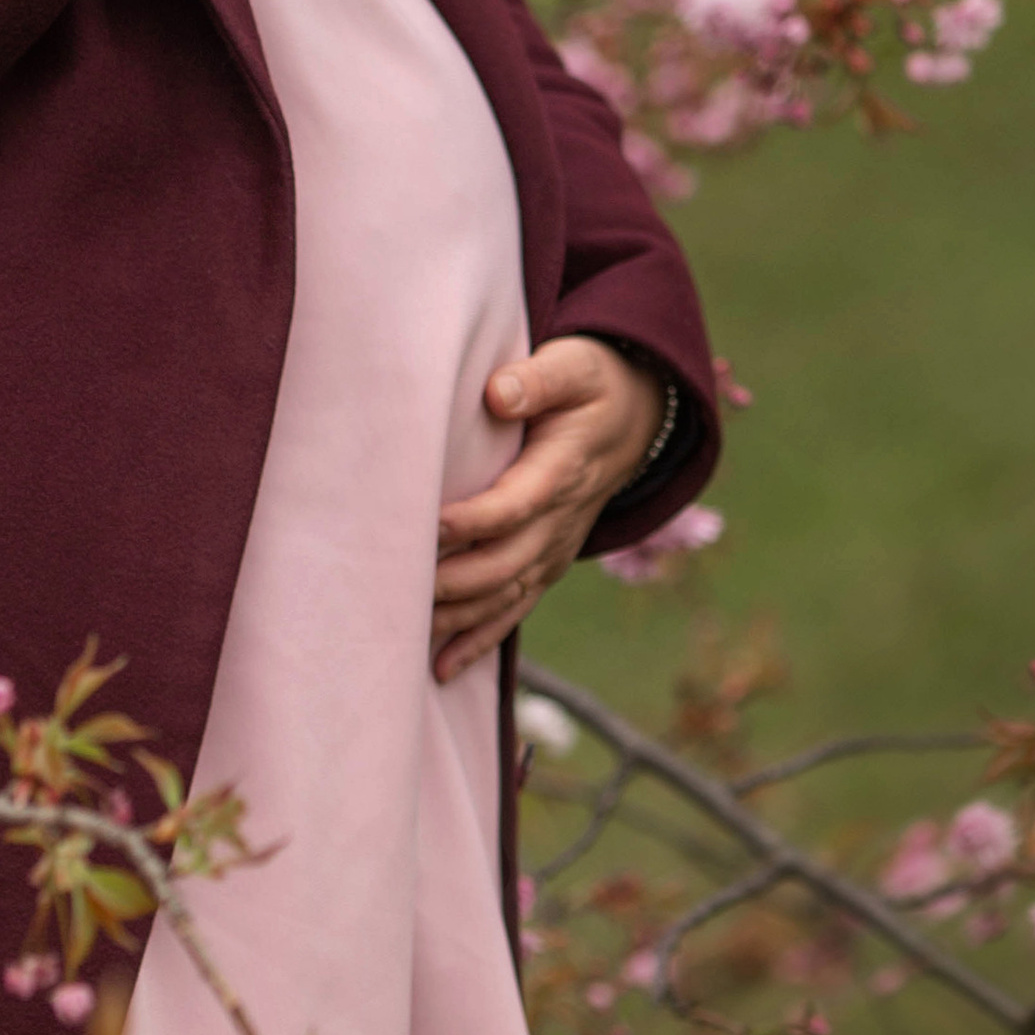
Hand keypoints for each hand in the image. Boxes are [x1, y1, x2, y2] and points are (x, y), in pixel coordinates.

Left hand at [432, 335, 662, 682]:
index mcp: (561, 472)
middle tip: (399, 586)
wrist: (635, 417)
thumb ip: (535, 380)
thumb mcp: (571, 367)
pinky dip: (480, 639)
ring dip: (459, 618)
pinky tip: (444, 667)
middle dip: (454, 582)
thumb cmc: (591, 384)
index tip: (430, 526)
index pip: (515, 505)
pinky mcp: (548, 562)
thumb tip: (497, 393)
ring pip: (506, 596)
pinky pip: (515, 608)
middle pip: (505, 564)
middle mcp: (560, 520)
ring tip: (409, 635)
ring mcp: (555, 547)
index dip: (474, 521)